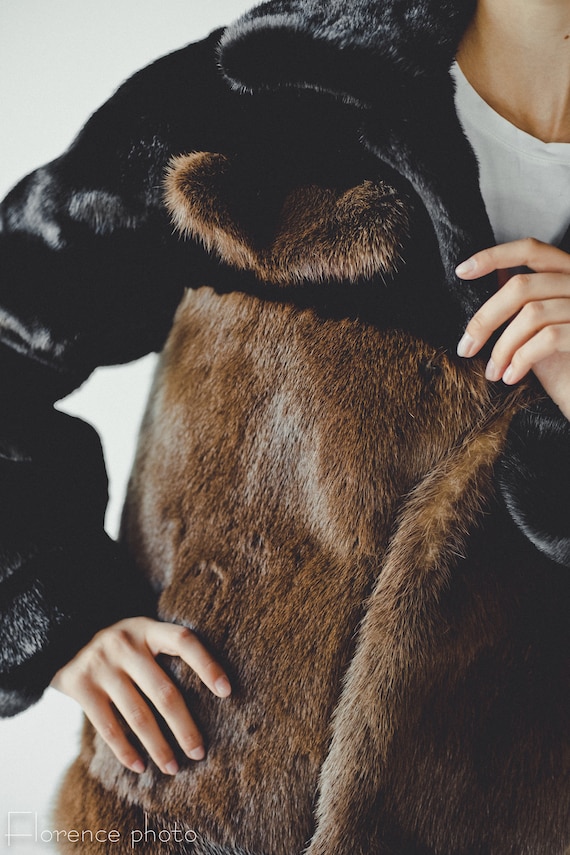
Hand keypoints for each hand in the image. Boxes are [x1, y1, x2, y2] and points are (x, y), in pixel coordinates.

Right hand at [50, 616, 230, 775]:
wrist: (60, 636)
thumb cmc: (119, 645)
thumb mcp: (140, 634)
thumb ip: (165, 652)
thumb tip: (211, 692)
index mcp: (147, 629)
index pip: (184, 641)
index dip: (207, 665)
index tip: (227, 692)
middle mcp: (125, 644)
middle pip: (164, 692)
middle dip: (185, 727)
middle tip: (200, 753)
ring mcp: (101, 666)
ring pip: (138, 716)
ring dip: (159, 747)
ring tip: (174, 767)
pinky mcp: (80, 687)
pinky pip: (108, 727)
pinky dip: (126, 751)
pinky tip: (140, 766)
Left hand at [455, 238, 569, 419]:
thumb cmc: (565, 365)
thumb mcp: (538, 328)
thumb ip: (522, 300)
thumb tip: (490, 275)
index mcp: (569, 275)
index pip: (532, 249)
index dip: (494, 256)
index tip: (461, 272)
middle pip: (522, 286)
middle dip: (485, 319)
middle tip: (465, 348)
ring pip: (531, 315)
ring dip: (502, 348)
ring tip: (492, 372)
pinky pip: (547, 339)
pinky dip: (521, 360)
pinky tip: (511, 377)